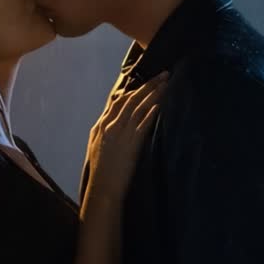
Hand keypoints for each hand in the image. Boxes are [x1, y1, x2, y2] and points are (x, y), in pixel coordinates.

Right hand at [86, 72, 167, 199]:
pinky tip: (159, 104)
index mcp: (101, 126)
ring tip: (166, 82)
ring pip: (138, 107)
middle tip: (162, 74)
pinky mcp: (131, 144)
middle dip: (147, 85)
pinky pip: (142, 124)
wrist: (102, 188)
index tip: (145, 80)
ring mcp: (120, 133)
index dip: (133, 89)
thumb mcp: (97, 147)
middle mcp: (110, 125)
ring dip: (153, 93)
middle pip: (130, 99)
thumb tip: (113, 120)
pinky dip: (150, 112)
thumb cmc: (101, 172)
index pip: (118, 101)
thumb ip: (105, 131)